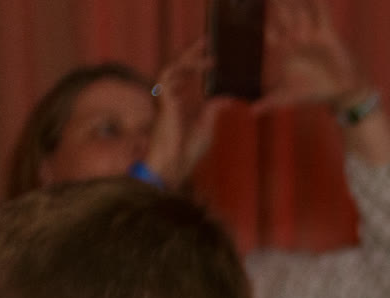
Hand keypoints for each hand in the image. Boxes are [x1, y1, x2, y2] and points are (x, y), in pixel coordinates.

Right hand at [145, 40, 229, 183]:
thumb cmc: (188, 150)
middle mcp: (173, 97)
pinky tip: (198, 66)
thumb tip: (225, 96)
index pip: (189, 77)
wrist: (175, 164)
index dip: (199, 65)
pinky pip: (169, 76)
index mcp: (183, 102)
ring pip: (173, 68)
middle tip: (208, 41)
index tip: (214, 58)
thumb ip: (213, 110)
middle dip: (193, 54)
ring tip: (205, 51)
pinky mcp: (164, 100)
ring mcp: (166, 98)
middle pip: (181, 68)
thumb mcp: (206, 126)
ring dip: (188, 58)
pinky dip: (182, 68)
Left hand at [259, 0, 365, 111]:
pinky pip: (322, 15)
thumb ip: (271, 101)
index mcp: (283, 49)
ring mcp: (310, 34)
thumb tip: (252, 111)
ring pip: (299, 11)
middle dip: (275, 2)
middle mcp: (295, 38)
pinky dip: (319, 3)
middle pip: (281, 15)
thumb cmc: (314, 92)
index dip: (256, 18)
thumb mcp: (290, 97)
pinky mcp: (327, 35)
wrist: (341, 92)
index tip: (244, 7)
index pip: (266, 30)